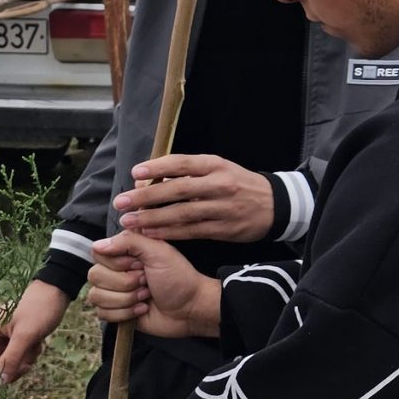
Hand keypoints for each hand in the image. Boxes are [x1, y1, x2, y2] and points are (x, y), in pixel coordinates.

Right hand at [0, 280, 68, 385]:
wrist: (57, 294)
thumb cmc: (38, 309)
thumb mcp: (25, 335)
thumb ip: (10, 359)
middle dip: (9, 371)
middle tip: (26, 366)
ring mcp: (2, 342)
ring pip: (6, 367)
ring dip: (22, 364)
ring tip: (35, 348)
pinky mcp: (14, 343)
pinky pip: (17, 361)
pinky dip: (28, 357)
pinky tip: (38, 345)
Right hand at [89, 231, 220, 339]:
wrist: (190, 308)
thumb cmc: (179, 278)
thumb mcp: (159, 251)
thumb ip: (129, 241)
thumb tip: (97, 245)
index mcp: (125, 253)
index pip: (97, 253)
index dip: (117, 262)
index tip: (139, 264)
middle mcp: (116, 271)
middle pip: (95, 275)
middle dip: (126, 282)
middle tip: (147, 281)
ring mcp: (114, 292)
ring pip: (97, 296)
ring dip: (127, 298)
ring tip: (146, 296)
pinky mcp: (116, 312)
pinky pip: (102, 313)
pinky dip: (126, 313)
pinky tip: (142, 309)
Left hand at [119, 154, 274, 242]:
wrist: (276, 204)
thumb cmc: (239, 183)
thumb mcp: (220, 169)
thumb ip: (189, 173)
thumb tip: (151, 178)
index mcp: (216, 165)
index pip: (183, 164)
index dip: (158, 167)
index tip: (135, 173)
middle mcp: (220, 185)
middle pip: (178, 190)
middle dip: (146, 197)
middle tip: (122, 202)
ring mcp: (223, 208)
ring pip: (182, 214)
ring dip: (152, 219)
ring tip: (129, 222)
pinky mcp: (224, 228)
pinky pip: (191, 231)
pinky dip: (169, 233)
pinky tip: (151, 234)